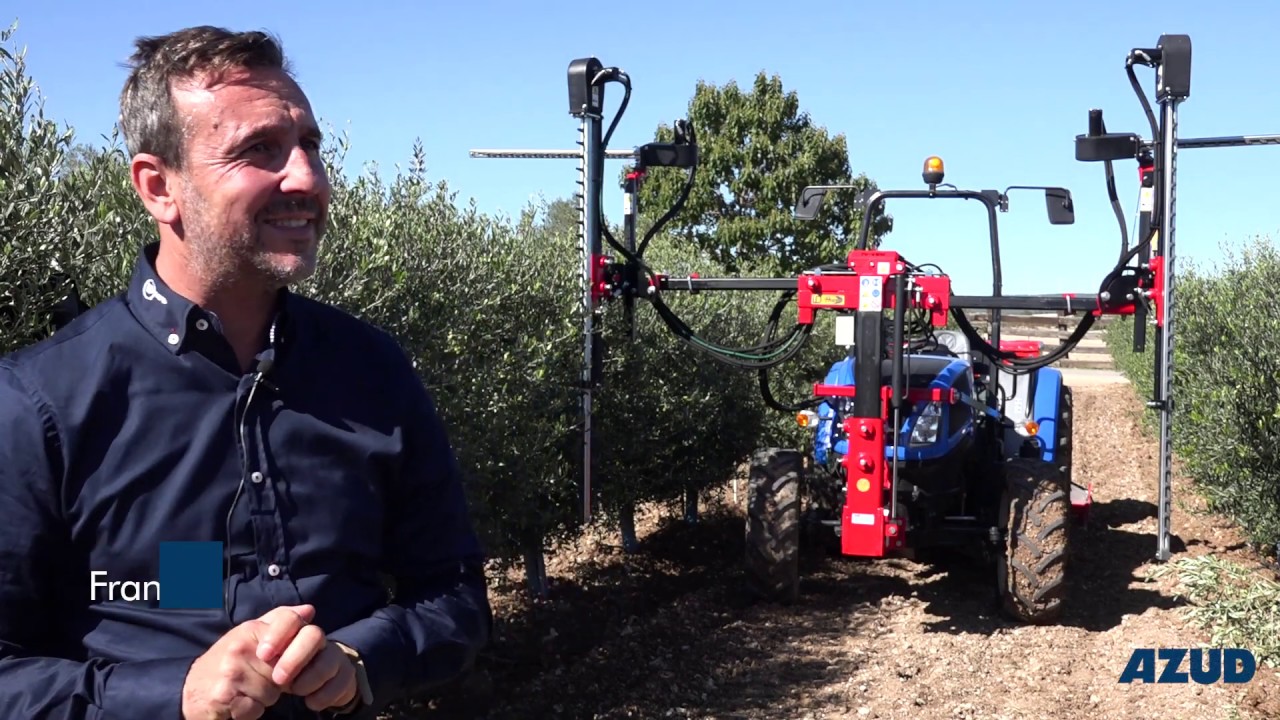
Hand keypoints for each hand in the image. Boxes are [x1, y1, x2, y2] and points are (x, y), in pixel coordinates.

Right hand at [181, 604, 315, 719]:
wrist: (190, 688)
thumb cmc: (228, 662)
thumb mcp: (251, 636)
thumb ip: (280, 621)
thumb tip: (309, 611)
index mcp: (251, 629)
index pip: (292, 624)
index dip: (295, 649)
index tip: (279, 661)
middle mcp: (241, 647)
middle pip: (286, 670)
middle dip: (277, 681)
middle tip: (256, 679)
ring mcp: (232, 671)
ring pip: (272, 693)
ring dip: (262, 698)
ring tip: (245, 690)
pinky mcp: (224, 696)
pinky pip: (256, 709)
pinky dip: (249, 712)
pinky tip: (237, 703)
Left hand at [258, 625, 357, 711]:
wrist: (306, 681)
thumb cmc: (277, 664)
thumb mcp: (262, 651)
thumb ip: (259, 633)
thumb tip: (271, 621)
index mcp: (293, 627)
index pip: (289, 617)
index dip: (277, 634)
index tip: (263, 654)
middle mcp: (315, 637)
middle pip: (313, 634)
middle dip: (295, 659)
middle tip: (278, 679)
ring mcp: (333, 654)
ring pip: (329, 660)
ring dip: (309, 680)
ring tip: (295, 691)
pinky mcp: (345, 673)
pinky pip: (341, 681)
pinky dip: (323, 696)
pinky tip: (310, 701)